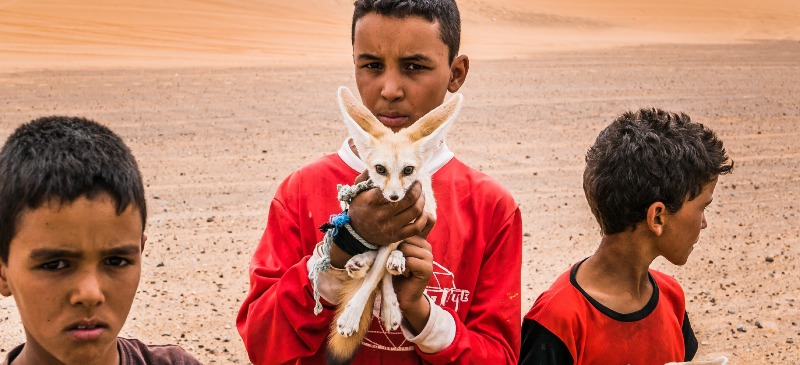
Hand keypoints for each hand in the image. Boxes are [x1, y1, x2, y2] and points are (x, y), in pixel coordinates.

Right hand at [348, 171, 428, 245]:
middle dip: (417, 189)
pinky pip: (417, 227)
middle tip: (418, 184)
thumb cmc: (360, 208)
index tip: (410, 179)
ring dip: (421, 200)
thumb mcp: (358, 191)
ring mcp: (390, 226)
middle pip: (408, 199)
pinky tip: (422, 211)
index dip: (406, 182)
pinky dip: (423, 218)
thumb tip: (378, 164)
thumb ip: (366, 177)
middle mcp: (381, 214)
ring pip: (415, 211)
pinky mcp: (397, 236)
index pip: (393, 188)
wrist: (357, 233)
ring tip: (421, 195)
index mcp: (371, 201)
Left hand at [393, 215, 435, 334]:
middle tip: (397, 263)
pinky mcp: (428, 268)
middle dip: (396, 250)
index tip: (394, 249)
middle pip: (405, 237)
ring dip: (398, 260)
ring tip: (401, 269)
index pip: (409, 227)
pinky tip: (405, 274)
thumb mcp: (392, 253)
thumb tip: (387, 226)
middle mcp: (427, 246)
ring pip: (406, 248)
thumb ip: (394, 240)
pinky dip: (402, 268)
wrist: (401, 296)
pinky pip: (410, 260)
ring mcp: (429, 257)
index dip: (399, 235)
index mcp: (419, 240)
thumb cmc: (393, 273)